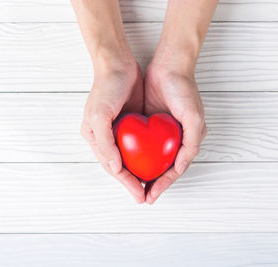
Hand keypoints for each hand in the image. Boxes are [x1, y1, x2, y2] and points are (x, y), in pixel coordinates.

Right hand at [81, 61, 145, 202]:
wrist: (117, 63)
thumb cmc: (106, 87)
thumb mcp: (100, 114)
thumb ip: (105, 142)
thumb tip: (114, 167)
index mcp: (94, 137)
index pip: (111, 166)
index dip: (126, 182)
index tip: (140, 194)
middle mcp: (105, 137)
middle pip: (120, 167)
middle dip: (132, 183)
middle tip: (147, 197)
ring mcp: (117, 131)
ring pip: (129, 159)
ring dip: (139, 173)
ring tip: (152, 186)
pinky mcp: (129, 123)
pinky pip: (137, 145)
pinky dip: (145, 157)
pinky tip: (155, 163)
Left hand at [143, 62, 206, 203]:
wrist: (168, 66)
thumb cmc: (183, 90)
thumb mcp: (193, 117)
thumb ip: (191, 143)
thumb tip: (179, 167)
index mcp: (186, 141)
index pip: (173, 170)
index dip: (163, 184)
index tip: (150, 196)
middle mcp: (173, 139)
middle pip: (160, 167)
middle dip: (151, 183)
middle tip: (139, 196)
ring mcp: (160, 132)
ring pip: (149, 158)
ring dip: (141, 172)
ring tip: (131, 185)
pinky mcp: (148, 123)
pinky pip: (140, 144)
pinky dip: (134, 155)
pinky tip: (125, 162)